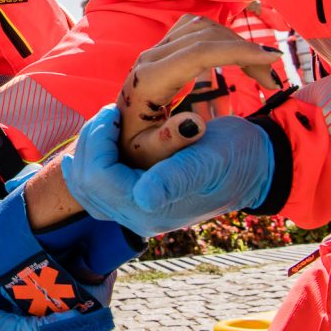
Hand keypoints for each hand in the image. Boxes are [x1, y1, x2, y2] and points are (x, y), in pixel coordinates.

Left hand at [63, 105, 272, 236]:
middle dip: (90, 143)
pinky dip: (84, 170)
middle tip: (108, 113)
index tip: (113, 112)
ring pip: (85, 188)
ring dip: (87, 152)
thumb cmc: (234, 156)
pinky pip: (94, 194)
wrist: (253, 168)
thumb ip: (175, 177)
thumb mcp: (208, 159)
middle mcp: (139, 218)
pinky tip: (77, 157)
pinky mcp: (137, 205)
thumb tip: (144, 196)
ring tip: (103, 124)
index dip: (97, 141)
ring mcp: (136, 214)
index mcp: (152, 209)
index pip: (97, 177)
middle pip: (85, 183)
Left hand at [117, 14, 280, 167]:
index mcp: (149, 80)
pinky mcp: (161, 49)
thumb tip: (198, 123)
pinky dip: (222, 37)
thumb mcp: (150, 154)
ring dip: (235, 43)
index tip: (273, 58)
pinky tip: (238, 57)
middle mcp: (149, 58)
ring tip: (260, 73)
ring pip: (202, 28)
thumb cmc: (137, 150)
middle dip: (245, 51)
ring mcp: (154, 50)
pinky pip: (195, 29)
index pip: (198, 52)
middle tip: (272, 79)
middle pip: (205, 37)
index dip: (237, 51)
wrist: (119, 136)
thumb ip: (171, 141)